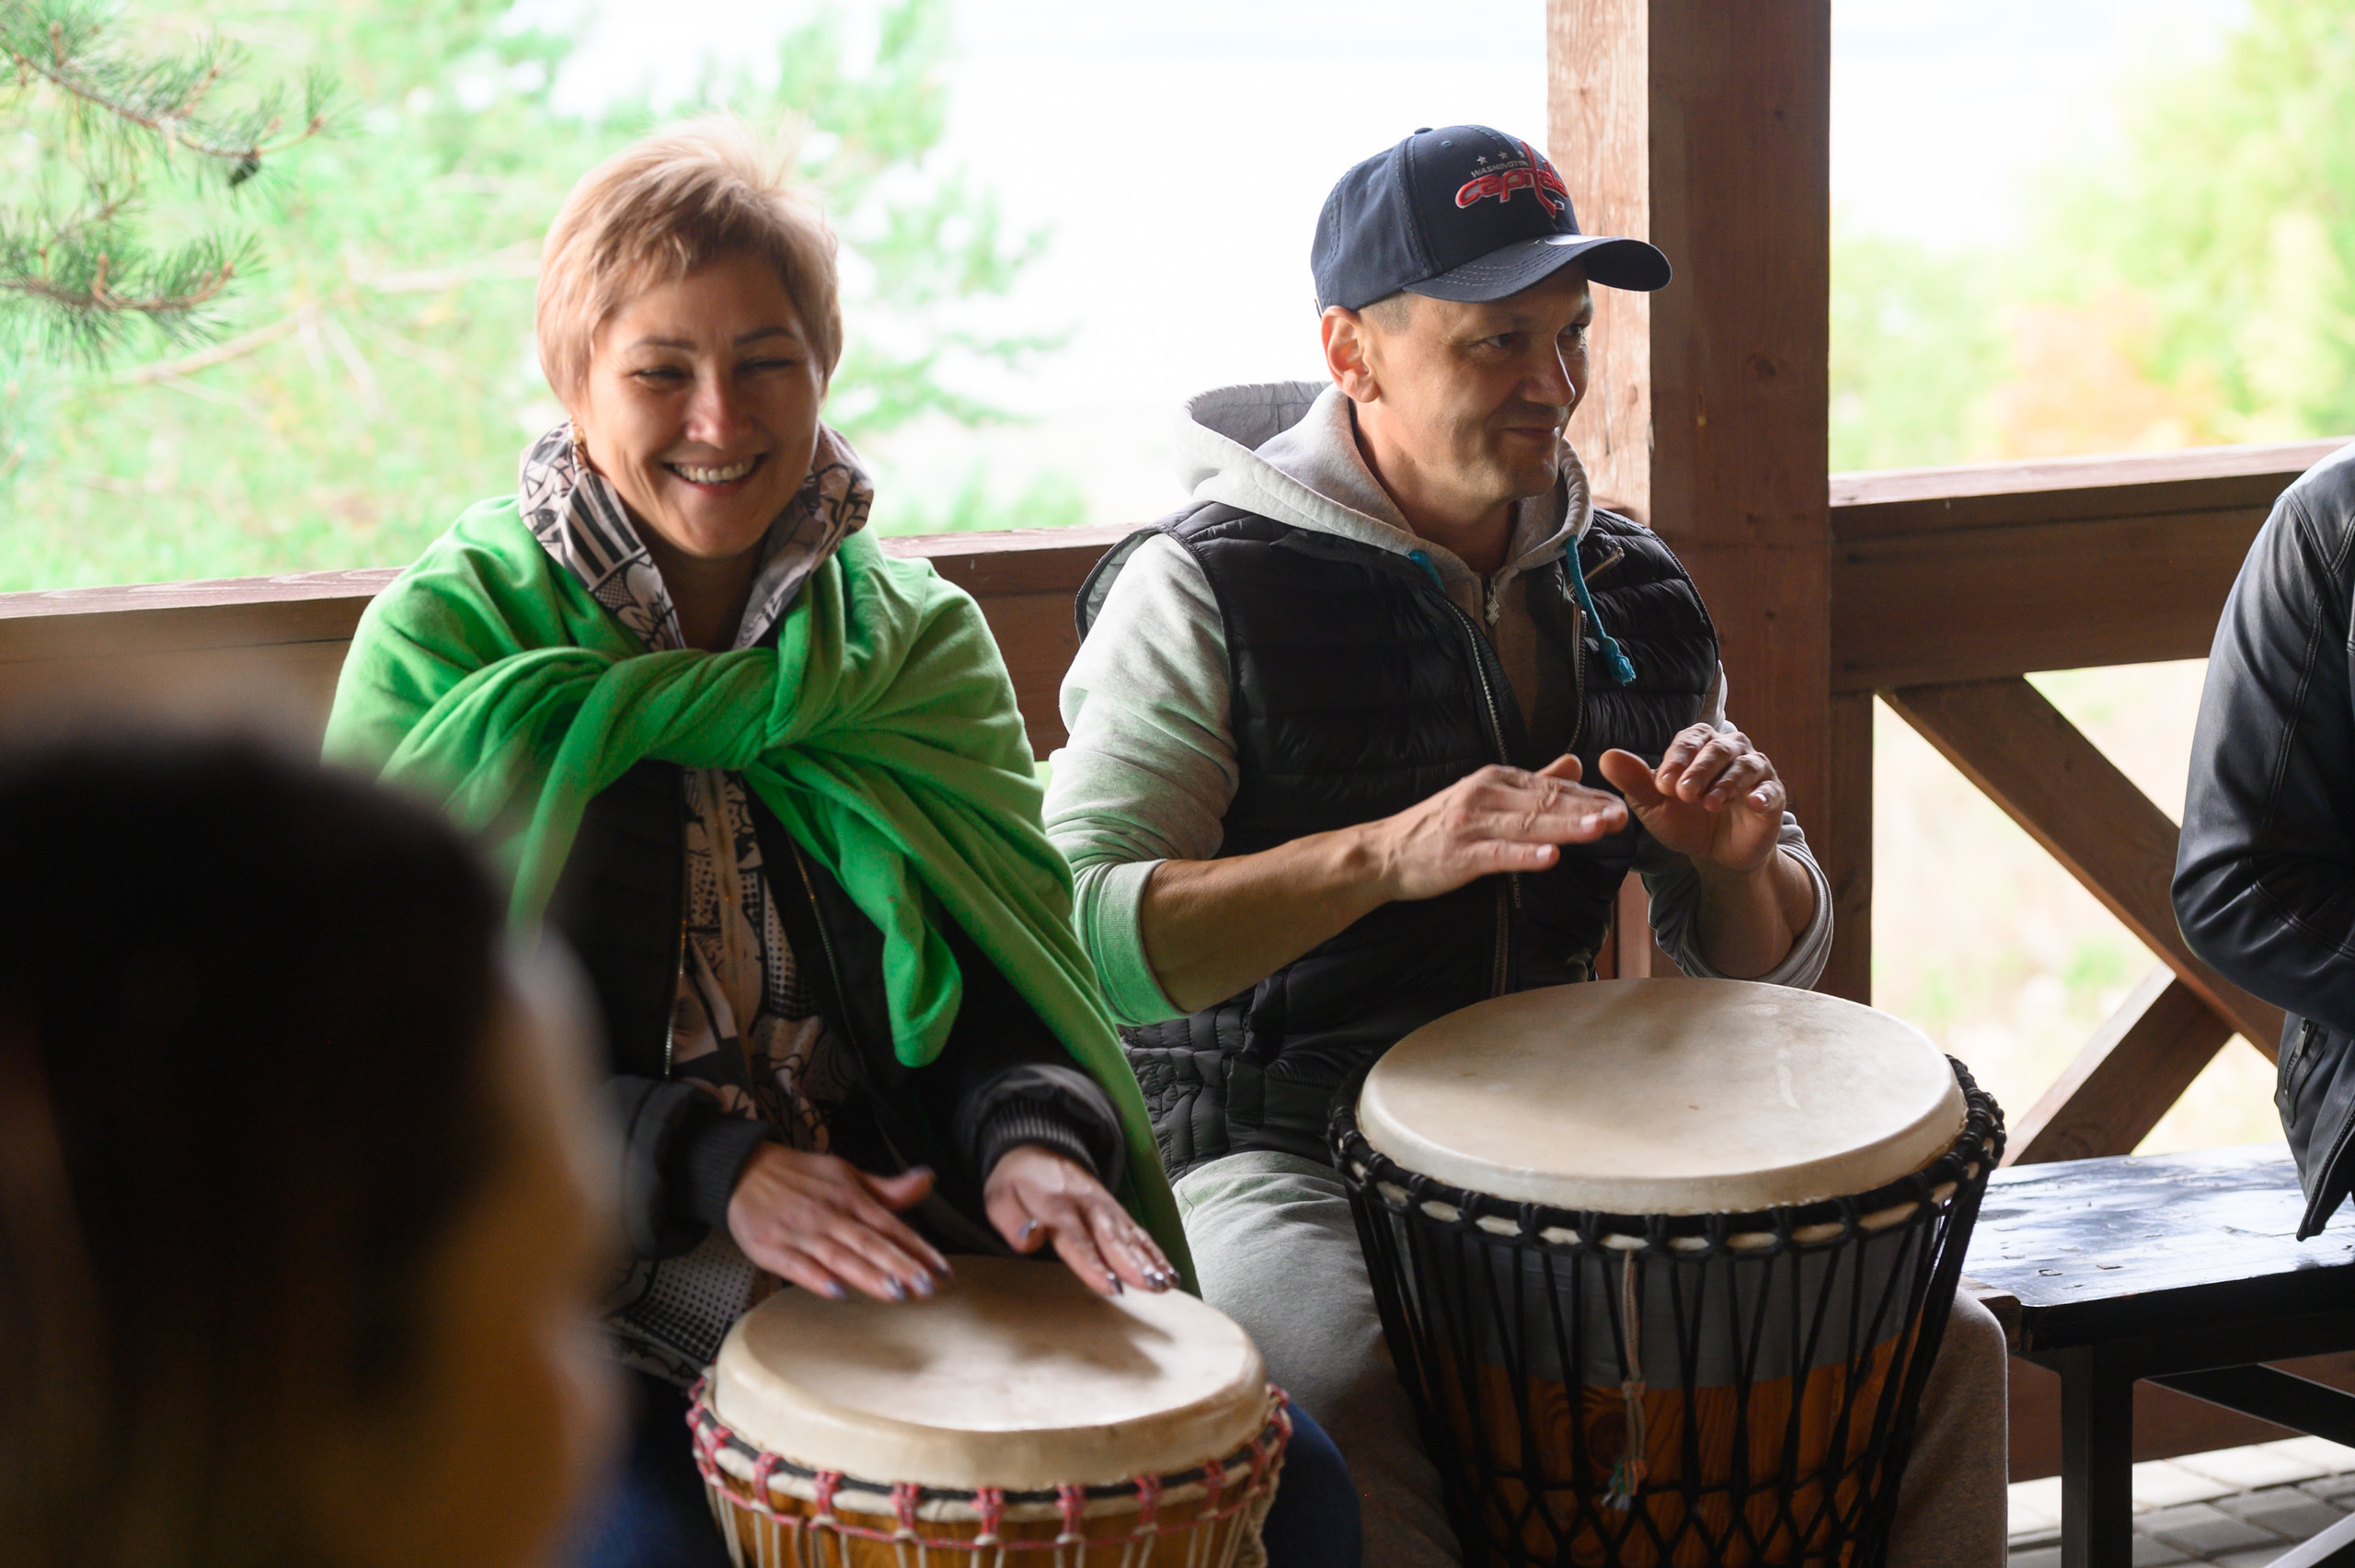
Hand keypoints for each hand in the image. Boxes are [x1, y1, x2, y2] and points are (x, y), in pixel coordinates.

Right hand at [726, 1144, 948, 1302]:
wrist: (744, 1171)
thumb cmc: (801, 1177)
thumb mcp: (846, 1174)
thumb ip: (887, 1188)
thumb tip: (927, 1179)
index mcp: (850, 1197)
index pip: (891, 1227)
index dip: (918, 1249)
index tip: (942, 1270)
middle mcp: (829, 1215)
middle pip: (870, 1243)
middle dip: (901, 1266)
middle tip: (928, 1287)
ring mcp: (801, 1233)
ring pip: (840, 1256)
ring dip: (869, 1275)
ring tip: (896, 1293)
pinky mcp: (772, 1249)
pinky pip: (798, 1266)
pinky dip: (818, 1279)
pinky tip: (838, 1293)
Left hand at [984, 1145, 1176, 1295]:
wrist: (1039, 1150)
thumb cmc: (1018, 1184)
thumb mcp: (999, 1199)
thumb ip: (1011, 1221)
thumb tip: (1029, 1239)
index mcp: (1055, 1205)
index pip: (1076, 1239)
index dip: (1093, 1263)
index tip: (1110, 1285)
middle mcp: (1086, 1204)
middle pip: (1111, 1237)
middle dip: (1131, 1263)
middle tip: (1149, 1286)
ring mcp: (1105, 1206)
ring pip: (1130, 1235)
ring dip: (1148, 1259)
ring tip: (1164, 1283)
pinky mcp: (1116, 1211)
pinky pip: (1138, 1232)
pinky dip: (1155, 1252)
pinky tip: (1168, 1272)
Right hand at [1362, 756, 1627, 902]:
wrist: (1383, 853)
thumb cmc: (1435, 828)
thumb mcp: (1484, 796)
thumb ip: (1532, 782)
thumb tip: (1575, 763)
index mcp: (1496, 780)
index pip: (1551, 787)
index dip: (1589, 798)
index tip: (1623, 805)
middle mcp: (1485, 794)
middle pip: (1545, 802)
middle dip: (1587, 810)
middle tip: (1623, 817)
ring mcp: (1471, 824)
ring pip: (1528, 824)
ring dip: (1566, 827)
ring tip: (1599, 830)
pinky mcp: (1458, 854)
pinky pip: (1498, 854)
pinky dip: (1525, 854)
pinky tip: (1550, 857)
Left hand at [1598, 727, 1786, 874]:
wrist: (1716, 853)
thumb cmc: (1684, 820)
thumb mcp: (1655, 805)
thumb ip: (1635, 782)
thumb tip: (1607, 757)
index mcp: (1699, 746)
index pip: (1689, 742)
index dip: (1676, 760)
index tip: (1662, 783)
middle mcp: (1730, 750)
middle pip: (1718, 749)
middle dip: (1699, 769)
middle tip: (1683, 793)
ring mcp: (1755, 771)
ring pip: (1745, 766)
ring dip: (1726, 783)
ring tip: (1709, 804)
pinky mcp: (1772, 796)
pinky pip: (1772, 790)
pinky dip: (1764, 795)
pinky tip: (1753, 804)